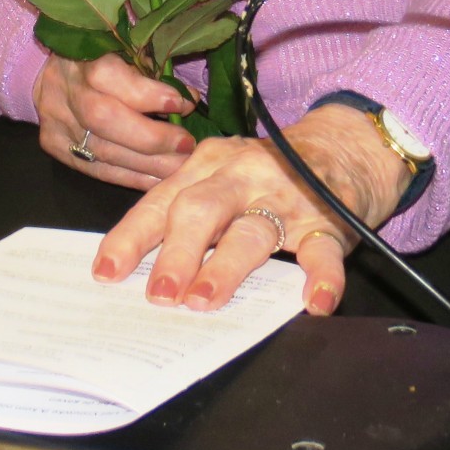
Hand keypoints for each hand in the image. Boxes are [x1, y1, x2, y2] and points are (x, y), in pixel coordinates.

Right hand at [33, 53, 194, 188]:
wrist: (51, 79)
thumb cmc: (97, 62)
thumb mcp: (121, 53)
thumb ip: (151, 73)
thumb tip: (188, 100)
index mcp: (81, 58)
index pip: (108, 75)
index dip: (146, 93)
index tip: (180, 103)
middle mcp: (66, 91)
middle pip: (102, 118)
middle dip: (151, 136)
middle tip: (186, 144)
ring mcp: (58, 123)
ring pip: (103, 151)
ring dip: (148, 164)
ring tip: (181, 167)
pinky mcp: (57, 147)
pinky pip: (97, 170)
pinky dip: (132, 177)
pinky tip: (158, 180)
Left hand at [92, 103, 413, 318]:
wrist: (342, 145)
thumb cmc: (264, 173)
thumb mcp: (219, 177)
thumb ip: (184, 213)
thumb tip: (136, 269)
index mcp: (205, 166)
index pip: (160, 202)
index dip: (131, 237)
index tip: (106, 272)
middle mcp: (240, 177)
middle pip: (200, 210)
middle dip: (176, 253)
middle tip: (158, 295)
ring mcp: (285, 198)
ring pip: (251, 232)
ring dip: (225, 268)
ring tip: (204, 301)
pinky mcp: (328, 220)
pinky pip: (324, 249)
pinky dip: (322, 277)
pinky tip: (313, 303)